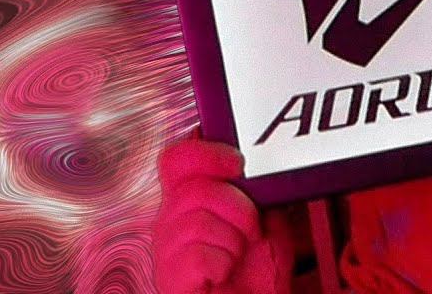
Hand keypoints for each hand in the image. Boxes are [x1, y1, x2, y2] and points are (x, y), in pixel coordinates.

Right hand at [153, 130, 293, 293]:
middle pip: (194, 189)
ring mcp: (166, 252)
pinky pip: (198, 256)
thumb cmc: (257, 271)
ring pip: (198, 222)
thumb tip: (256, 164)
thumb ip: (255, 189)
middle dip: (238, 208)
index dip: (207, 153)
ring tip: (236, 254)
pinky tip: (223, 272)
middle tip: (251, 229)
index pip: (177, 159)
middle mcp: (170, 222)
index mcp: (188, 201)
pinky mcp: (170, 279)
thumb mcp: (265, 218)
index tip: (238, 163)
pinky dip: (223, 264)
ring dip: (234, 240)